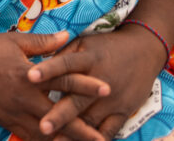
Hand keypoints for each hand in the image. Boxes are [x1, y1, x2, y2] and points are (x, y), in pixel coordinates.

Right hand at [0, 31, 108, 140]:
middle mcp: (23, 97)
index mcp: (28, 74)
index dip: (86, 85)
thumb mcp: (14, 41)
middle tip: (103, 139)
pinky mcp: (4, 121)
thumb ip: (42, 43)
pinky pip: (27, 137)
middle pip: (59, 117)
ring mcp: (13, 112)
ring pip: (44, 134)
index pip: (63, 81)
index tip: (107, 90)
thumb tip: (67, 37)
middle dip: (83, 130)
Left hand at [27, 26, 164, 139]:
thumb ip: (62, 54)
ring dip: (74, 134)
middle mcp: (100, 81)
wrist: (144, 50)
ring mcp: (113, 100)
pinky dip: (95, 139)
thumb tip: (36, 62)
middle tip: (43, 126)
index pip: (65, 64)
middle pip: (78, 100)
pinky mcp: (124, 112)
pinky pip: (108, 131)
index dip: (48, 69)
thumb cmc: (106, 46)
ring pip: (91, 121)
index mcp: (88, 59)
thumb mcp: (84, 42)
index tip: (29, 76)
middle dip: (60, 115)